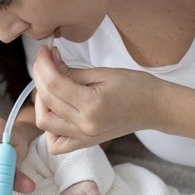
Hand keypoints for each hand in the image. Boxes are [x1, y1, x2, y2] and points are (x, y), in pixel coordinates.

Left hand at [32, 46, 160, 153]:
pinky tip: (56, 112)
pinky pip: (56, 144)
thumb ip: (72, 71)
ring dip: (40, 102)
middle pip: (46, 101)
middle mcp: (85, 125)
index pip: (54, 83)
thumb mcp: (102, 72)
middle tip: (45, 62)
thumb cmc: (134, 86)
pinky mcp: (85, 143)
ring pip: (44, 123)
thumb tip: (49, 62)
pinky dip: (49, 129)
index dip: (43, 64)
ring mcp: (84, 137)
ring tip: (49, 86)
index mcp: (92, 104)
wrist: (155, 108)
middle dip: (40, 77)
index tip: (44, 51)